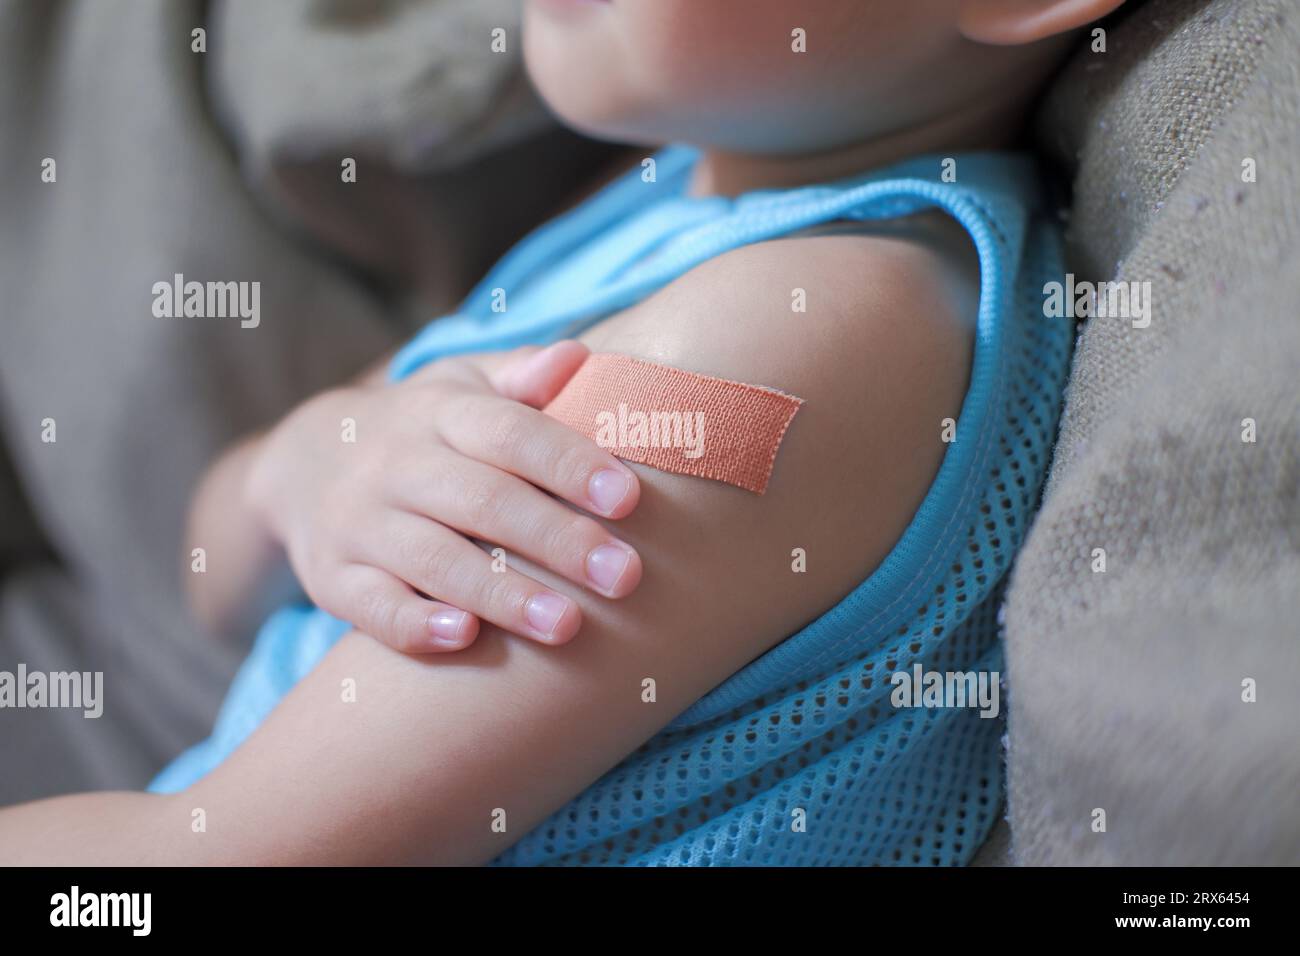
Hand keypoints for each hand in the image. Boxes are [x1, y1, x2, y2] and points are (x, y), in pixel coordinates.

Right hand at [245, 341, 641, 652]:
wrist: (303, 462)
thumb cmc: (423, 428)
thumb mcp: (462, 386)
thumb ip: (522, 376)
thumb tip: (580, 358)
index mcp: (440, 412)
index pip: (508, 432)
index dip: (568, 463)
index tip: (630, 497)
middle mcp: (395, 465)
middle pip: (482, 501)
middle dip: (556, 539)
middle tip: (624, 575)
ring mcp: (359, 524)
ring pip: (434, 560)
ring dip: (503, 594)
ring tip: (568, 626)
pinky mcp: (333, 580)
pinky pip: (372, 606)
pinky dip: (414, 625)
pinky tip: (465, 638)